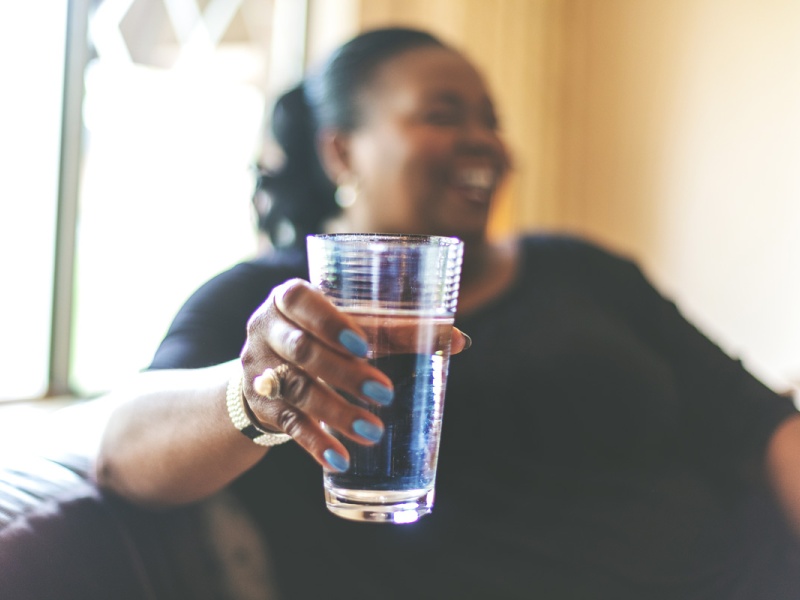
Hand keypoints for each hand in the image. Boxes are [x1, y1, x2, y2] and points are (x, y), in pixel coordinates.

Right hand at [240, 279, 469, 471]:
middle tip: (384, 394)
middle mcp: (267, 328)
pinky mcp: (262, 404)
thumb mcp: (347, 325)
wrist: (265, 369)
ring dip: (336, 412)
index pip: (300, 301)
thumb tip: (459, 339)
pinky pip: (288, 424)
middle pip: (302, 350)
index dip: (329, 322)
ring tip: (371, 432)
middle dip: (344, 374)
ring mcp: (260, 368)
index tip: (364, 345)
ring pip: (297, 389)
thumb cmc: (322, 336)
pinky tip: (340, 458)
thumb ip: (395, 330)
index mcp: (289, 298)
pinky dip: (315, 443)